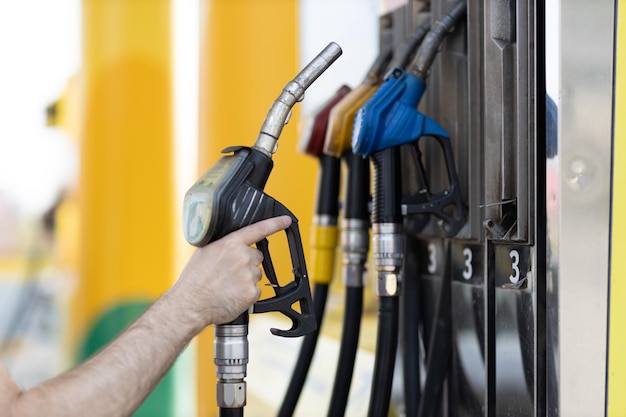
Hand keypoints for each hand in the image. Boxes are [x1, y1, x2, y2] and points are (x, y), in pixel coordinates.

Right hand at [172, 215, 291, 328]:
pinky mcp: (252, 292)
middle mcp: (242, 257)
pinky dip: (246, 294)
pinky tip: (231, 295)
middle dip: (247, 263)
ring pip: (255, 274)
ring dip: (246, 279)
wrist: (191, 305)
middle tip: (229, 273)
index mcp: (230, 244)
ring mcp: (249, 275)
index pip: (258, 229)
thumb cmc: (194, 281)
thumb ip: (222, 246)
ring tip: (227, 285)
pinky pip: (255, 290)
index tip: (286, 220)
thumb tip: (231, 246)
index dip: (275, 223)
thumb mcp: (204, 253)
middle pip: (256, 256)